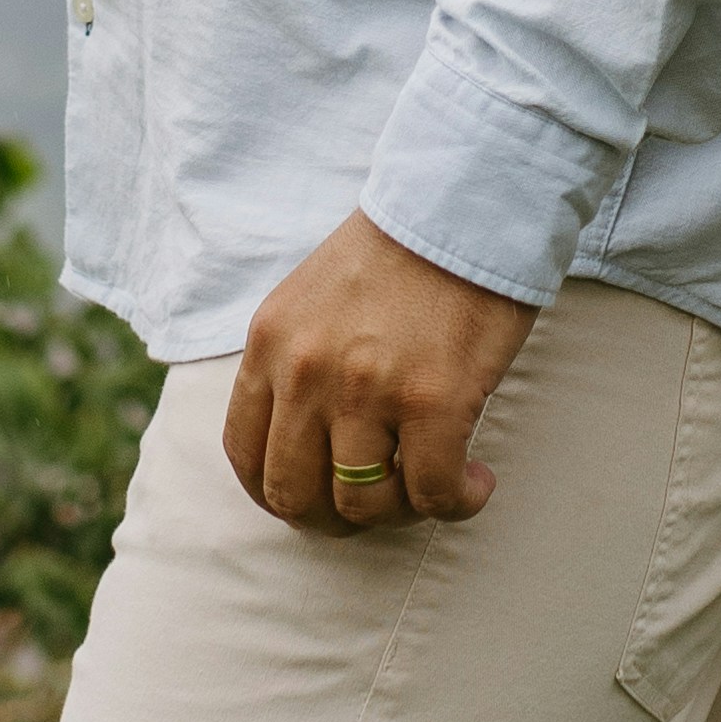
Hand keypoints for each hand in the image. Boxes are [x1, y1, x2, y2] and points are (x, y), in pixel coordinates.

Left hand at [223, 211, 534, 530]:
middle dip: (335, 519)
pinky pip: (434, 493)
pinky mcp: (433, 401)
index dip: (279, 494)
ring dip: (402, 513)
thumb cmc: (399, 253)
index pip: (244, 454)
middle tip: (380, 504)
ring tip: (436, 485)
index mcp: (270, 344)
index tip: (320, 497)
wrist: (463, 203)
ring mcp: (366, 390)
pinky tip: (476, 482)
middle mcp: (306, 372)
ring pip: (363, 503)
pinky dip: (457, 503)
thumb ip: (295, 365)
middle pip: (294, 494)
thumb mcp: (310, 301)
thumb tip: (305, 446)